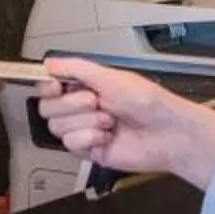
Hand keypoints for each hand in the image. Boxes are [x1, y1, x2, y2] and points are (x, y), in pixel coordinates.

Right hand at [38, 59, 214, 183]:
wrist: (167, 134)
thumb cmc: (150, 103)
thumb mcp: (111, 77)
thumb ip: (76, 68)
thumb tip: (50, 63)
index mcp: (87, 85)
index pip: (50, 85)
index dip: (47, 86)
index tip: (55, 86)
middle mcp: (83, 107)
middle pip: (48, 108)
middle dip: (72, 104)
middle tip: (96, 101)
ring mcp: (85, 129)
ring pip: (58, 127)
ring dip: (86, 121)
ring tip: (110, 120)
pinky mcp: (89, 150)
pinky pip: (71, 144)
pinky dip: (89, 137)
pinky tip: (107, 135)